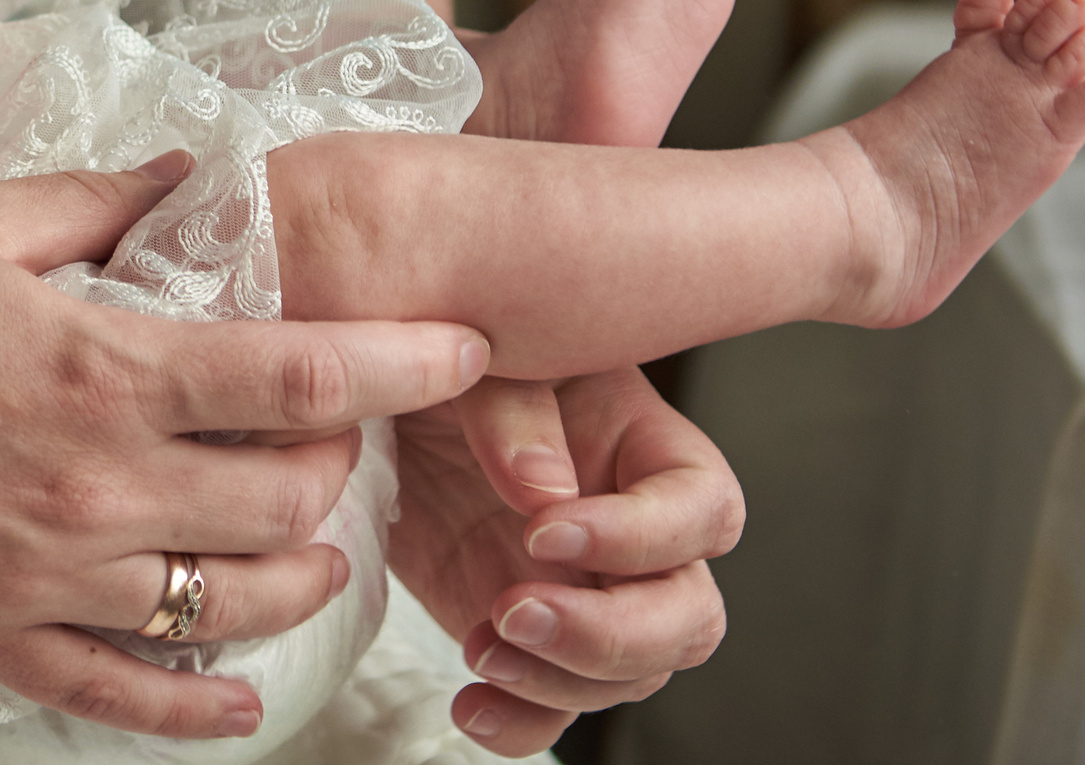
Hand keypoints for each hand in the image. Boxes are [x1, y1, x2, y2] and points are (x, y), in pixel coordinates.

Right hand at [0, 163, 488, 738]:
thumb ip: (101, 202)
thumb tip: (192, 178)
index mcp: (103, 367)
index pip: (305, 376)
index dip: (404, 362)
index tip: (464, 348)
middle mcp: (96, 484)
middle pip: (291, 497)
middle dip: (340, 465)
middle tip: (330, 434)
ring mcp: (47, 575)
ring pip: (234, 603)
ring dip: (299, 574)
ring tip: (308, 544)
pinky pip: (126, 696)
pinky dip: (200, 705)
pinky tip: (242, 695)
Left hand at [389, 371, 740, 756]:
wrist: (382, 400)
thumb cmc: (450, 360)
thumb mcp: (481, 361)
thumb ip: (514, 413)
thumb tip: (544, 489)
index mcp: (642, 446)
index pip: (701, 510)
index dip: (640, 537)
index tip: (542, 533)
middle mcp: (633, 531)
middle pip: (689, 615)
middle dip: (612, 635)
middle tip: (515, 611)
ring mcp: (588, 592)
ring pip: (634, 673)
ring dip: (561, 681)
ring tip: (480, 648)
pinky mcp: (533, 634)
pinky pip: (559, 707)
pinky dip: (524, 723)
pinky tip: (470, 703)